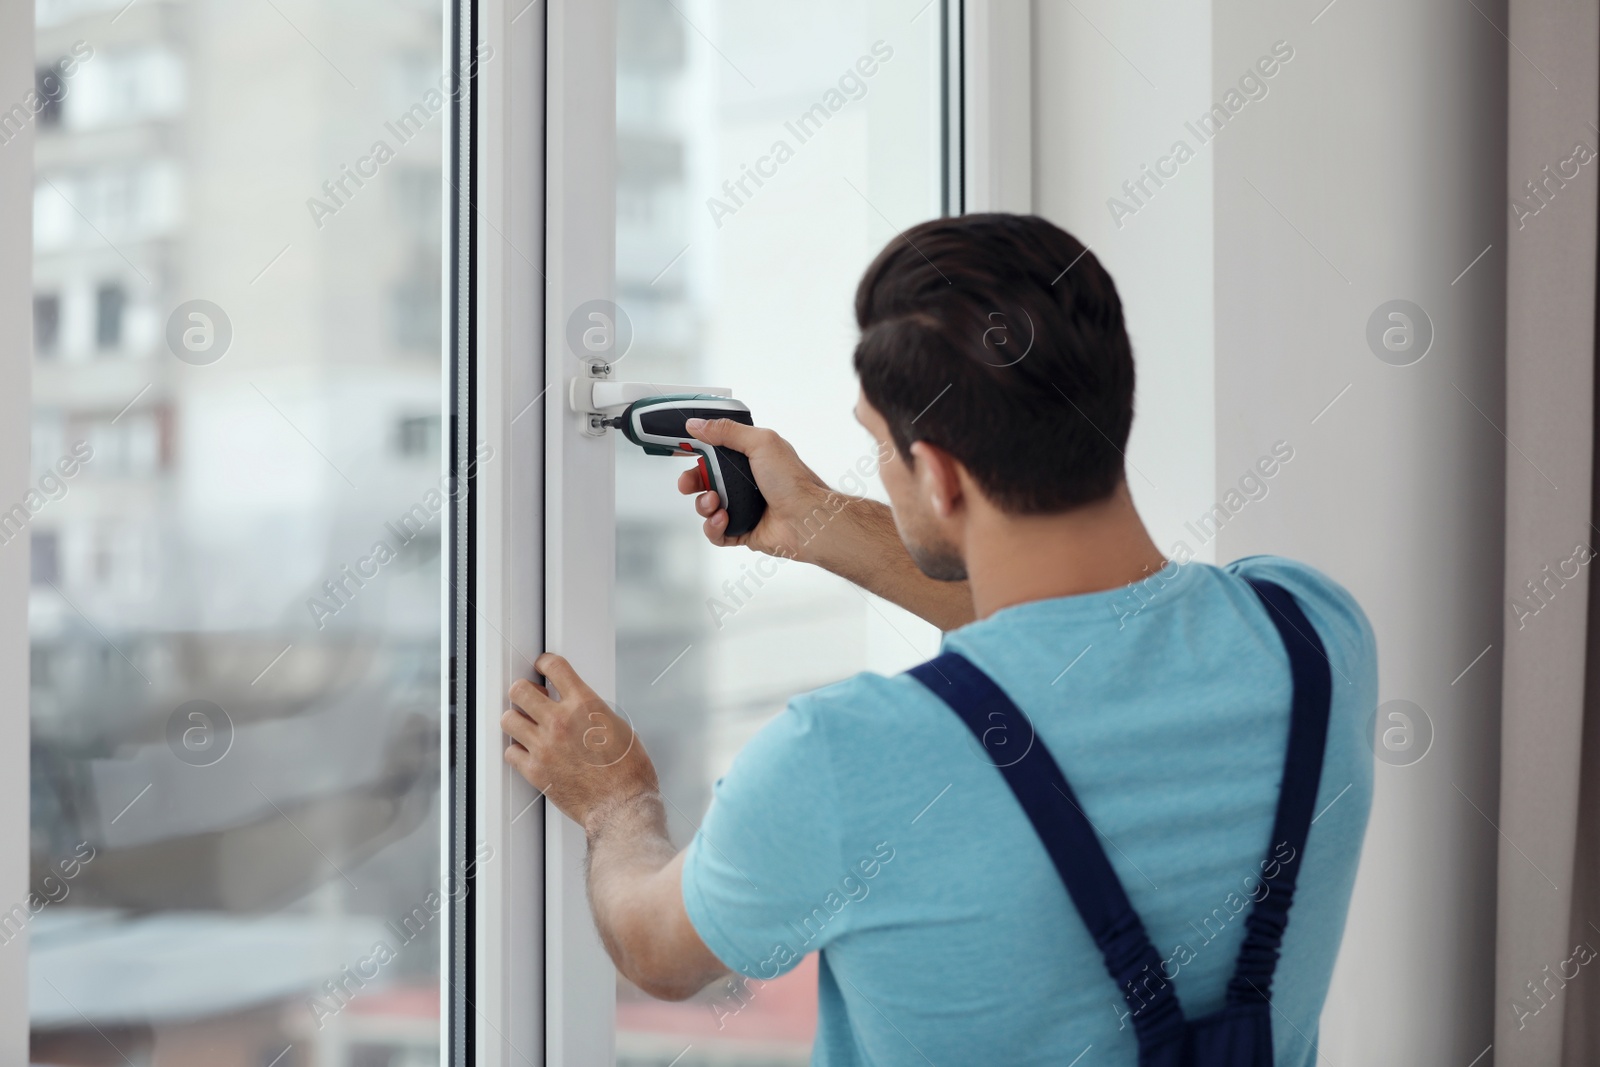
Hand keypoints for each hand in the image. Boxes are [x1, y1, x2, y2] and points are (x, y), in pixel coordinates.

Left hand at [503, 653, 659, 833]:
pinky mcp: (535, 770)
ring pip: (508, 719)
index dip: (545, 663)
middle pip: (520, 690)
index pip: (554, 667)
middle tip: (531, 696)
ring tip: (526, 725)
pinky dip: (517, 750)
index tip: (543, 666)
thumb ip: (593, 713)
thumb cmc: (628, 773)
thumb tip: (582, 710)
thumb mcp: (619, 727)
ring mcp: (544, 746)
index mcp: (585, 705)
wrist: (621, 806)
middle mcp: (560, 721)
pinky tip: (528, 751)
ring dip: (517, 719)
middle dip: (524, 691)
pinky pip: (510, 752)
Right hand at [676, 418, 845, 563]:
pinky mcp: (742, 531)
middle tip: (688, 484)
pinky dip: (714, 527)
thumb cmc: (792, 481)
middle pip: (704, 481)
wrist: (807, 519)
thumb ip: (727, 431)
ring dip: (704, 505)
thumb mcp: (760, 443)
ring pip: (706, 507)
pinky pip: (715, 532)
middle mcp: (745, 483)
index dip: (698, 455)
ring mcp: (743, 508)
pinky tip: (723, 519)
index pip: (715, 454)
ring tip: (717, 503)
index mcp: (750, 459)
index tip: (686, 453)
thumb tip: (697, 424)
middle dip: (692, 482)